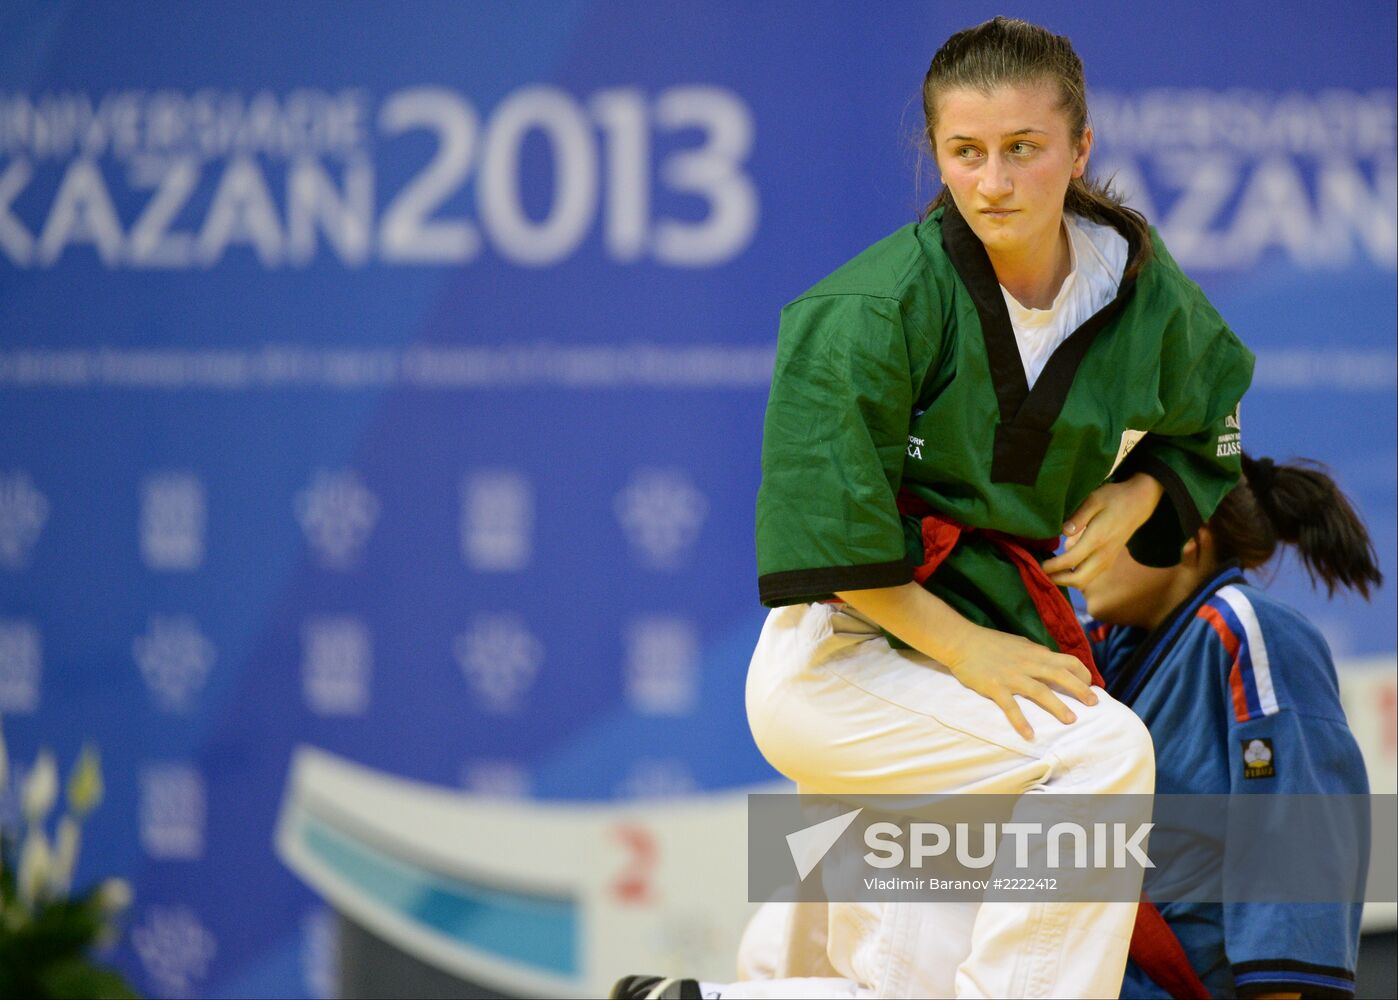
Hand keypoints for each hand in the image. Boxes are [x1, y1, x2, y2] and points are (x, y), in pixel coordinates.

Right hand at [940, 625, 1097, 739]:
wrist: (961, 641)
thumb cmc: (989, 643)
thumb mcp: (1018, 644)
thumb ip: (1035, 654)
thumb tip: (1052, 661)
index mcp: (1035, 652)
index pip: (1067, 661)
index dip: (1082, 674)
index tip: (1090, 685)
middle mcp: (1028, 663)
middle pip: (1061, 675)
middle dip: (1080, 689)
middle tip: (1094, 703)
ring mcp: (1012, 675)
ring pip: (1041, 691)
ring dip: (1058, 706)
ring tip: (1071, 720)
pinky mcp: (995, 687)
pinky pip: (1011, 707)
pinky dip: (1021, 721)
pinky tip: (1030, 735)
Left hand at [1042, 474, 1163, 587]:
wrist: (1138, 504)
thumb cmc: (1114, 498)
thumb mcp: (1094, 499)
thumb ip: (1079, 516)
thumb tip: (1064, 532)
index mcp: (1097, 538)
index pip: (1072, 559)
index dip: (1054, 566)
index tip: (1041, 564)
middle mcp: (1103, 554)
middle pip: (1079, 579)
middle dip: (1059, 579)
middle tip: (1043, 572)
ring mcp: (1108, 559)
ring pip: (1085, 581)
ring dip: (1066, 580)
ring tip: (1050, 571)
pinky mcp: (1108, 561)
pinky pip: (1090, 576)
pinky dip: (1075, 576)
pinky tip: (1063, 567)